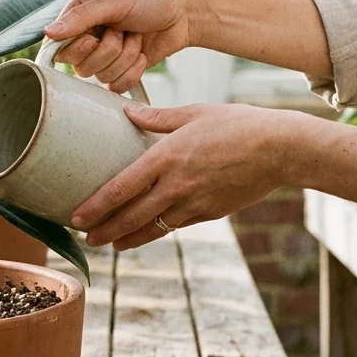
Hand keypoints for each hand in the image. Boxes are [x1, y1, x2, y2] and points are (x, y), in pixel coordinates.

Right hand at [43, 0, 192, 93]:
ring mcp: (104, 57)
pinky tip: (143, 55)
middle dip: (109, 51)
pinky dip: (133, 72)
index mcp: (79, 17)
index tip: (92, 39)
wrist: (184, 13)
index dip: (77, 49)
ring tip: (137, 37)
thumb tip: (47, 32)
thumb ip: (81, 17)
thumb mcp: (115, 1)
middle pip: (81, 66)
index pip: (59, 47)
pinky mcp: (121, 71)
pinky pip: (117, 86)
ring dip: (125, 58)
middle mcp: (88, 38)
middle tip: (123, 31)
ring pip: (101, 76)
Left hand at [71, 103, 305, 249]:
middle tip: (86, 239)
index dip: (95, 206)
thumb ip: (157, 116)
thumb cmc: (238, 124)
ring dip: (128, 239)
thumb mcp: (195, 113)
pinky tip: (147, 233)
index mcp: (166, 157)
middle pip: (130, 216)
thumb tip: (128, 112)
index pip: (120, 188)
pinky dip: (157, 232)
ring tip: (111, 245)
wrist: (280, 150)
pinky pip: (176, 226)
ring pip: (152, 228)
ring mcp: (193, 203)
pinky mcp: (209, 213)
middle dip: (105, 230)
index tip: (76, 217)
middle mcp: (175, 185)